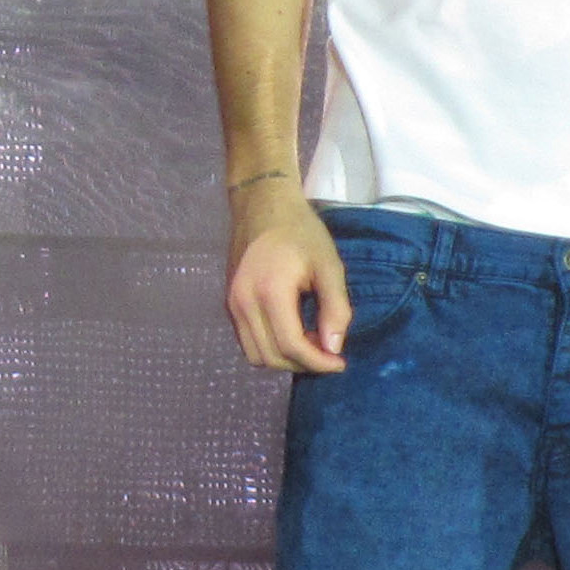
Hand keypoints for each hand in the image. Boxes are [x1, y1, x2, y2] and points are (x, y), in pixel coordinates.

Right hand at [223, 177, 347, 372]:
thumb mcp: (328, 265)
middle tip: (328, 351)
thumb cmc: (300, 232)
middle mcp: (243, 303)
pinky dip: (270, 348)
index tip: (340, 362)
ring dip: (284, 359)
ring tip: (310, 342)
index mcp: (269, 292)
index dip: (318, 362)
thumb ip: (335, 308)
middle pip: (272, 357)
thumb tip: (333, 349)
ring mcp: (232, 304)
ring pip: (255, 355)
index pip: (291, 345)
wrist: (262, 205)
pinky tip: (291, 332)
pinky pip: (247, 341)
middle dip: (303, 364)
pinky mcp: (229, 304)